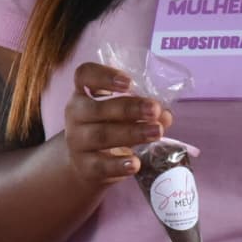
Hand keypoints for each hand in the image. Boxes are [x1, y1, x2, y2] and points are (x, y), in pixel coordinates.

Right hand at [62, 62, 172, 186]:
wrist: (88, 164)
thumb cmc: (111, 127)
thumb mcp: (125, 115)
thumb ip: (145, 110)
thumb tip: (165, 114)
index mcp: (85, 93)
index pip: (85, 75)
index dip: (104, 76)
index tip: (128, 82)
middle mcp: (77, 114)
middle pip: (97, 108)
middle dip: (129, 108)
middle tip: (154, 109)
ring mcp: (77, 141)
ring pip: (101, 136)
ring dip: (132, 133)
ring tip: (157, 132)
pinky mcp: (84, 166)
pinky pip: (100, 166)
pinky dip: (118, 165)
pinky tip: (135, 163)